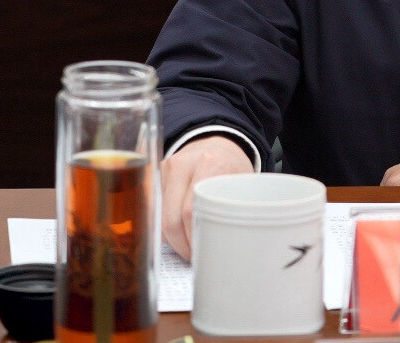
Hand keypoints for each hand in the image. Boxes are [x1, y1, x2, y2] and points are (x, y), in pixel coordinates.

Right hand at [161, 135, 252, 259]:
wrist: (219, 143)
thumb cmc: (233, 167)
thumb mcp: (242, 183)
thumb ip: (234, 207)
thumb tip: (231, 244)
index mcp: (210, 163)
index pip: (190, 212)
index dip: (194, 239)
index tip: (202, 254)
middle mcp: (184, 163)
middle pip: (171, 219)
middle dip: (182, 245)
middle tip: (195, 257)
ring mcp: (167, 168)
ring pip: (160, 218)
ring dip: (174, 239)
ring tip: (190, 247)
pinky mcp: (157, 175)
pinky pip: (157, 211)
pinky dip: (168, 228)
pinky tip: (182, 233)